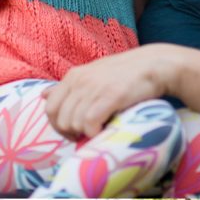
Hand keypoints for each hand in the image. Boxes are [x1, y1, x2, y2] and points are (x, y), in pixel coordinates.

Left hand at [44, 44, 174, 137]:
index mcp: (73, 75)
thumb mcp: (92, 74)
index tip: (72, 131)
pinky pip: (89, 123)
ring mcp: (94, 88)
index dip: (57, 125)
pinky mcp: (110, 96)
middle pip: (60, 119)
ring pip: (73, 123)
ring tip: (99, 129)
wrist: (155, 65)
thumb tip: (43, 95)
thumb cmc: (125, 73)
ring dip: (84, 132)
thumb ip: (68, 86)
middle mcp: (80, 81)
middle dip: (70, 132)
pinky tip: (104, 129)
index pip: (49, 107)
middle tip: (86, 134)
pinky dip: (94, 132)